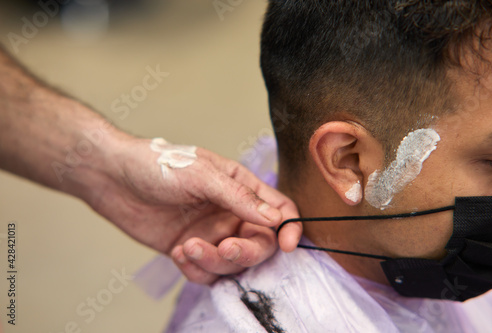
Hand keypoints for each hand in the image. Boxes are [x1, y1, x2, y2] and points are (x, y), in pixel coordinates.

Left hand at [87, 135, 300, 283]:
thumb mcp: (202, 175)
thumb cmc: (159, 165)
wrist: (114, 179)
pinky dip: (196, 270)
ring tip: (189, 247)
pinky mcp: (192, 250)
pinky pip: (207, 273)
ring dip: (215, 262)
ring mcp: (212, 233)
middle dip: (244, 251)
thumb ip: (240, 197)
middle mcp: (231, 213)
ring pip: (232, 263)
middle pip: (260, 244)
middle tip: (225, 247)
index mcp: (241, 188)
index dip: (290, 228)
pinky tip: (179, 252)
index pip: (279, 210)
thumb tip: (276, 218)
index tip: (289, 245)